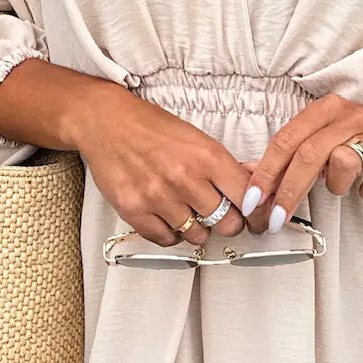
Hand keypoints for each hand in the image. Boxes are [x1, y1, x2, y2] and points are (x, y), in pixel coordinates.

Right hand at [71, 84, 251, 246]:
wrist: (107, 123)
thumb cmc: (150, 127)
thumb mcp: (197, 138)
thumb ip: (224, 166)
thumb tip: (253, 187)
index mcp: (207, 156)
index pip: (247, 197)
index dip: (255, 212)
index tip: (255, 219)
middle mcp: (184, 178)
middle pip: (227, 224)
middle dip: (228, 224)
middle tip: (222, 218)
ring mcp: (159, 197)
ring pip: (198, 236)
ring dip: (198, 230)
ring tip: (190, 214)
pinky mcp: (135, 210)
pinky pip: (166, 239)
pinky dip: (172, 234)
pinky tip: (170, 219)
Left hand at [242, 96, 362, 230]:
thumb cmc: (361, 138)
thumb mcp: (326, 135)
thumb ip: (293, 154)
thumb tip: (252, 182)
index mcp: (326, 109)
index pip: (286, 140)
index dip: (265, 172)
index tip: (253, 200)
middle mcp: (350, 117)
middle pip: (308, 155)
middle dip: (287, 191)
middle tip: (275, 220)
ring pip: (341, 164)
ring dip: (335, 185)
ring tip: (342, 184)